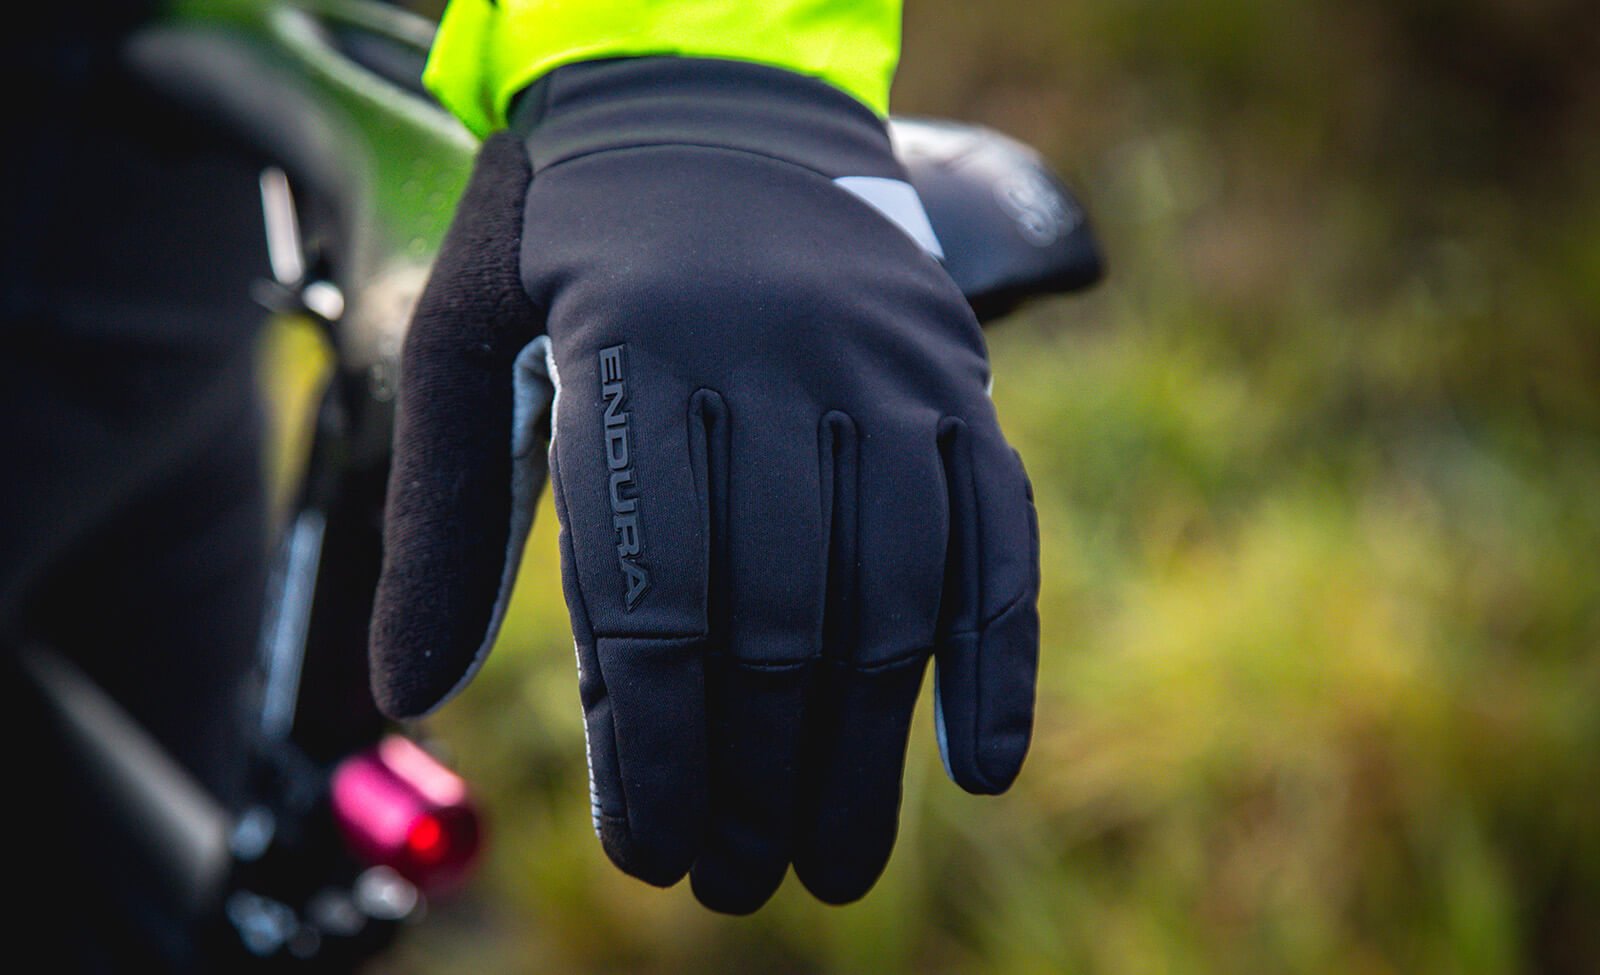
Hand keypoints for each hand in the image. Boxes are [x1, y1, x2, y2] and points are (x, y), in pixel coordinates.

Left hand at [369, 57, 1039, 912]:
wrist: (715, 104)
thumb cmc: (571, 242)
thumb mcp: (466, 341)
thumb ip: (445, 516)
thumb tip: (407, 694)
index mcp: (636, 353)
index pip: (654, 598)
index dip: (655, 747)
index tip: (652, 852)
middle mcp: (777, 361)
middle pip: (777, 622)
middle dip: (752, 777)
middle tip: (733, 881)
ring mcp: (887, 371)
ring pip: (891, 599)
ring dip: (864, 753)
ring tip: (830, 863)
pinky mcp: (958, 381)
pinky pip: (1000, 534)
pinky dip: (1000, 656)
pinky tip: (981, 769)